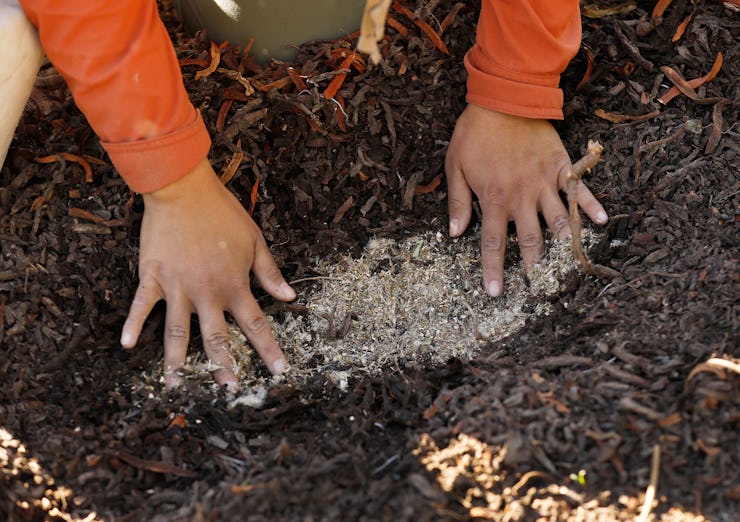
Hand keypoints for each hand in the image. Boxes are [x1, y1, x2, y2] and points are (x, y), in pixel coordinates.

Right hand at [119, 158, 295, 388]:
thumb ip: (270, 273)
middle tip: (229, 390)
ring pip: (178, 332)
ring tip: (175, 385)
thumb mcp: (255, 241)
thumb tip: (290, 296)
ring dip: (177, 361)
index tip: (281, 371)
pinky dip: (134, 325)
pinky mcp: (153, 276)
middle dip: (224, 367)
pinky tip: (127, 345)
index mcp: (234, 285)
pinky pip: (142, 305)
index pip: (256, 324)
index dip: (269, 349)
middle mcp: (207, 292)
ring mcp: (177, 287)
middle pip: (216, 338)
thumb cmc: (223, 214)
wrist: (184, 189)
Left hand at [445, 104, 607, 296]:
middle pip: (531, 239)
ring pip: (558, 220)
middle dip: (535, 266)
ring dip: (564, 245)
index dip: (494, 270)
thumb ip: (459, 202)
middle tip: (539, 288)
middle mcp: (522, 196)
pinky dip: (591, 205)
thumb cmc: (474, 134)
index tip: (496, 293)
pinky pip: (580, 189)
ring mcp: (544, 182)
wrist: (503, 99)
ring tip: (569, 268)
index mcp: (494, 199)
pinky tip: (602, 222)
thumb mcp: (455, 167)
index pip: (494, 243)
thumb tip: (455, 234)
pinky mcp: (561, 166)